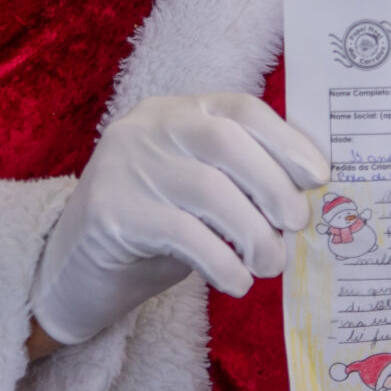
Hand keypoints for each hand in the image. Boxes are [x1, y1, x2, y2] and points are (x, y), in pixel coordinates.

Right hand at [29, 94, 328, 346]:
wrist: (72, 274)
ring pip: (207, 188)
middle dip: (272, 185)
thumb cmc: (151, 233)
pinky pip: (180, 232)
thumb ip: (239, 186)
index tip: (319, 177)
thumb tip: (307, 203)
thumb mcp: (198, 197)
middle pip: (225, 142)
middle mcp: (147, 128)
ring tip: (272, 264)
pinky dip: (220, 260)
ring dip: (252, 232)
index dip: (286, 140)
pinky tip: (236, 282)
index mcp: (176, 112)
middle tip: (297, 225)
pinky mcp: (109, 212)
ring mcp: (124, 166)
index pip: (240, 109)